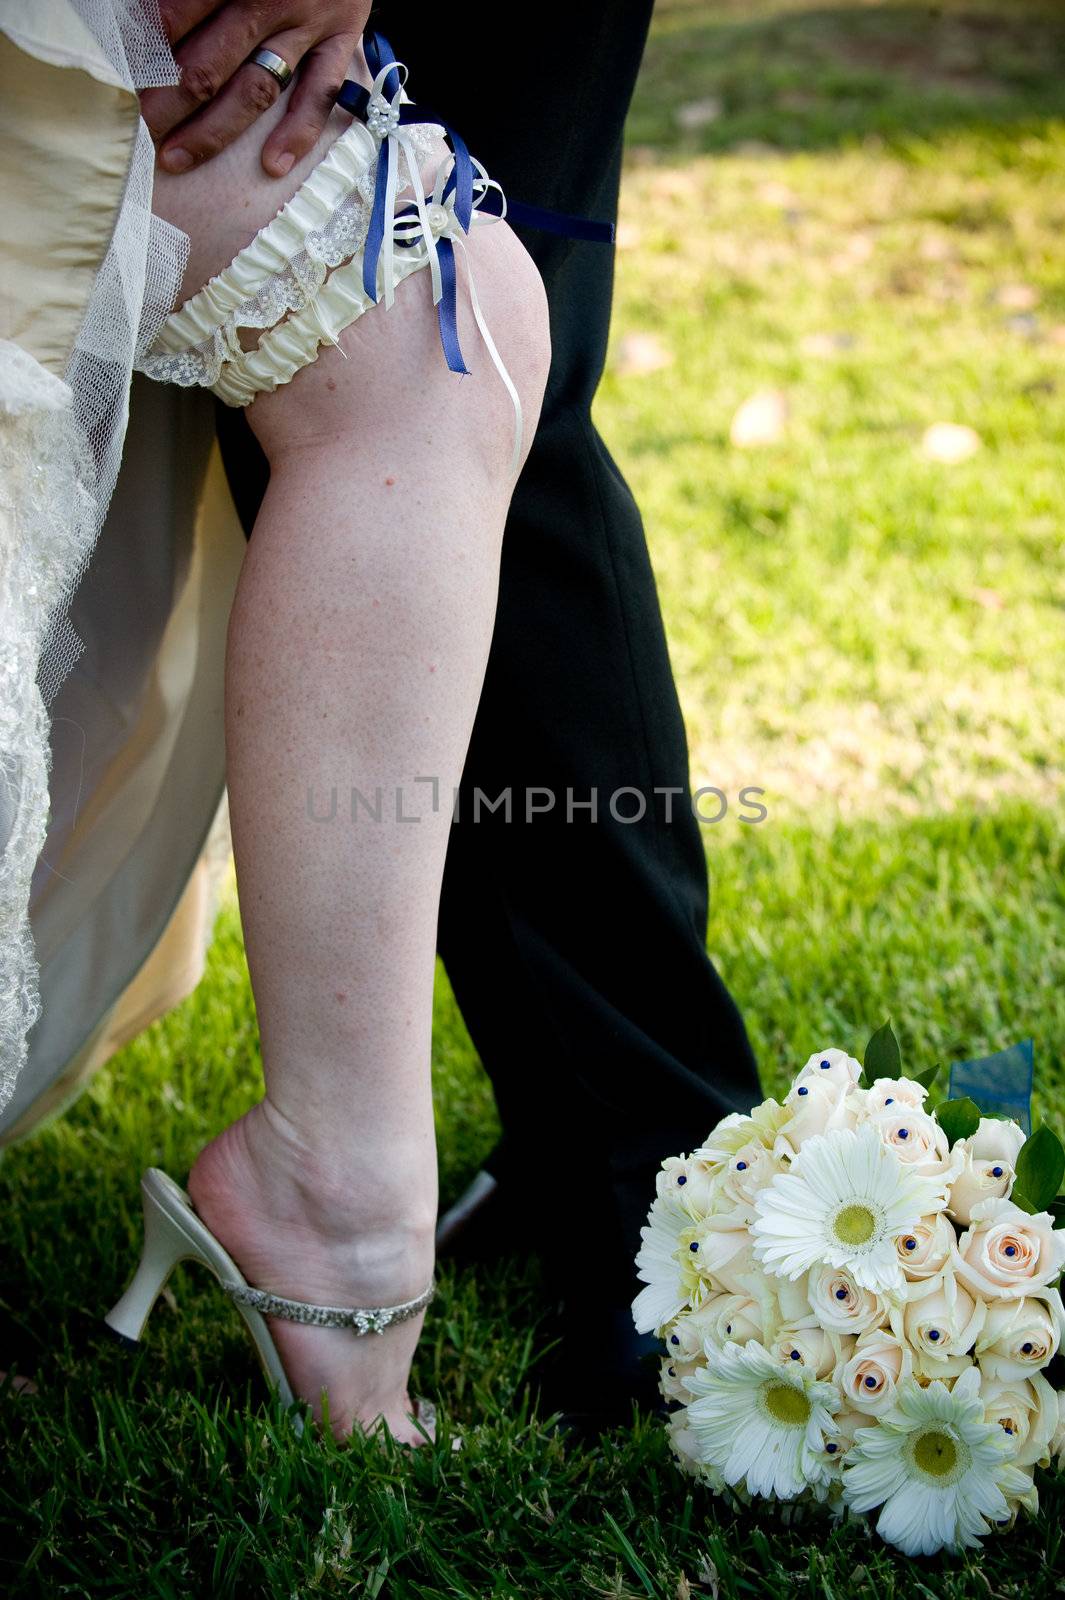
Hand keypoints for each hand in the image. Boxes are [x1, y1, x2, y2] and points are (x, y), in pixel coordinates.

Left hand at [140, 0, 371, 177]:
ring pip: (254, 89)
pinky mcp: (339, 39)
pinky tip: (273, 164)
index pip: (174, 18)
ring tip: (177, 158)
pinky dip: (299, 132)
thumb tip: (144, 13)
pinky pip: (319, 94)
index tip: (120, 85)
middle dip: (167, 104)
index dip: (146, 57)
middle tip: (138, 132)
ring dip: (213, 130)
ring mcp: (307, 24)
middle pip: (208, 66)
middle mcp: (268, 0)